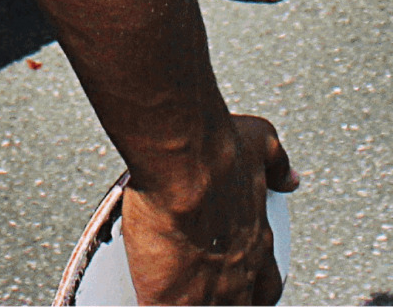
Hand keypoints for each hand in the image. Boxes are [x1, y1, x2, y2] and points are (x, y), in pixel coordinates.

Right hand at [122, 115, 298, 303]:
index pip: (265, 285)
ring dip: (192, 303)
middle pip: (241, 306)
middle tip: (202, 290)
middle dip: (225, 301)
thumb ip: (277, 162)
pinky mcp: (168, 301)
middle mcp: (239, 278)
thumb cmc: (218, 150)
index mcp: (256, 246)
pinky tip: (146, 299)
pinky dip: (153, 305)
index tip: (239, 283)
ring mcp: (206, 296)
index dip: (253, 288)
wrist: (185, 163)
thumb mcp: (259, 145)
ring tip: (175, 295)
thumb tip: (290, 178)